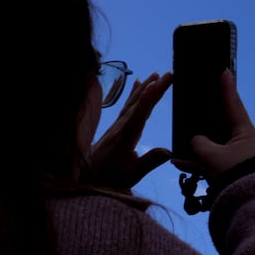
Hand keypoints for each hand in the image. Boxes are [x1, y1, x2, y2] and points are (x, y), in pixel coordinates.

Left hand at [87, 71, 172, 188]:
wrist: (86, 180)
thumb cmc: (109, 179)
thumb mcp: (130, 176)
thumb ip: (148, 163)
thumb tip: (169, 151)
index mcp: (124, 138)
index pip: (140, 114)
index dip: (151, 97)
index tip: (161, 83)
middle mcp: (120, 128)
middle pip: (138, 104)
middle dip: (153, 88)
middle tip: (168, 74)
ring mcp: (117, 126)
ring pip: (132, 103)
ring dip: (144, 88)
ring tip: (155, 75)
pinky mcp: (116, 128)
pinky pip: (127, 107)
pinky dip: (134, 94)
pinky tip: (138, 84)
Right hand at [179, 69, 254, 177]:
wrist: (244, 206)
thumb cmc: (231, 174)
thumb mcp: (209, 155)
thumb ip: (198, 142)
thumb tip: (195, 141)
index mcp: (246, 134)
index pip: (234, 105)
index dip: (227, 88)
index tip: (224, 70)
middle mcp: (245, 144)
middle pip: (222, 124)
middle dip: (206, 118)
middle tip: (200, 101)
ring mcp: (238, 158)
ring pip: (214, 145)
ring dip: (197, 145)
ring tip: (181, 142)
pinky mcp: (231, 172)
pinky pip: (211, 162)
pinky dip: (197, 162)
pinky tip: (179, 163)